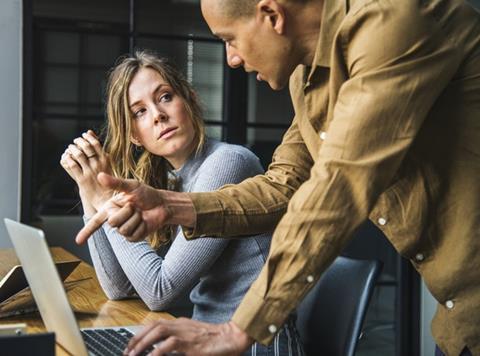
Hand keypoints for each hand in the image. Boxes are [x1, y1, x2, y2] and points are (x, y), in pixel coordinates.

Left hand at [60, 130, 111, 213]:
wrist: (106, 198)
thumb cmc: (106, 179)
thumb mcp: (107, 162)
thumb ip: (98, 148)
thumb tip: (89, 131)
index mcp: (106, 160)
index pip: (95, 143)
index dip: (87, 137)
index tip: (83, 136)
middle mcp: (98, 165)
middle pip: (86, 147)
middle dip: (78, 142)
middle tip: (75, 142)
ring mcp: (90, 172)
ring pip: (78, 155)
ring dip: (72, 149)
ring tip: (70, 149)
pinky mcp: (82, 180)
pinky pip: (72, 165)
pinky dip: (67, 159)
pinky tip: (66, 157)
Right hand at [75, 172, 190, 244]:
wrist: (162, 204)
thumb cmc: (146, 194)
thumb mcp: (132, 186)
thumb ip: (116, 183)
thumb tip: (100, 176)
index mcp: (110, 208)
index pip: (95, 221)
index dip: (86, 231)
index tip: (78, 241)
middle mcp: (115, 219)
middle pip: (112, 222)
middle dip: (126, 212)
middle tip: (134, 206)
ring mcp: (124, 229)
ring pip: (123, 229)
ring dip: (135, 219)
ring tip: (140, 213)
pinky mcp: (134, 237)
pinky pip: (133, 235)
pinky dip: (141, 226)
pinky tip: (144, 221)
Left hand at [124, 319, 252, 355]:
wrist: (233, 337)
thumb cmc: (217, 340)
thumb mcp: (195, 338)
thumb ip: (180, 341)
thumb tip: (164, 349)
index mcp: (181, 323)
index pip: (156, 324)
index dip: (141, 333)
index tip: (131, 345)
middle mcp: (181, 325)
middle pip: (153, 326)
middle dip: (137, 338)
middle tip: (127, 352)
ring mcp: (186, 333)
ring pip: (158, 331)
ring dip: (143, 343)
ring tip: (133, 355)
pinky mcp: (191, 343)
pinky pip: (170, 344)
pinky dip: (157, 352)